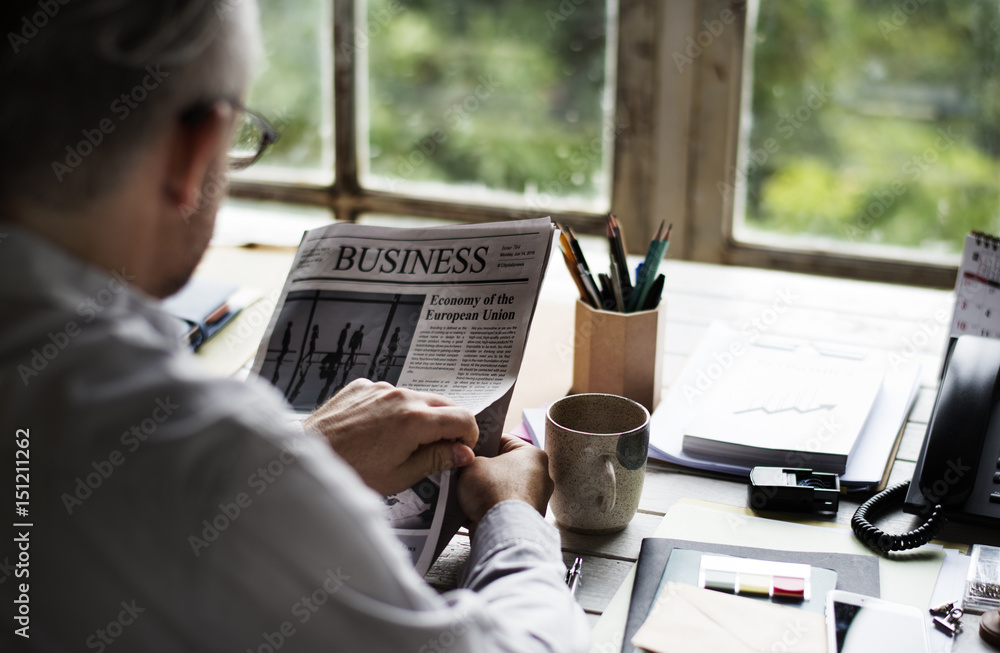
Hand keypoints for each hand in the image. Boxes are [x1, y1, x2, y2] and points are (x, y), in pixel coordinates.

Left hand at [304, 379, 478, 495]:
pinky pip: (389, 394)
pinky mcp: (361, 386)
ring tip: (400, 444)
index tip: (460, 450)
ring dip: (419, 417)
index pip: (463, 418)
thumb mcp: (400, 476)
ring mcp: (379, 387)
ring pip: (416, 398)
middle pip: (443, 404)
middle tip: (435, 450)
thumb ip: (436, 459)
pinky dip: (392, 410)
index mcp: (415, 420)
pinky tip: (376, 432)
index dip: (468, 436)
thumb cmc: (351, 473)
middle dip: (447, 425)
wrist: (305, 458)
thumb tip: (463, 452)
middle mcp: (400, 396)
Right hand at [457, 434, 552, 529]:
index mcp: (532, 454)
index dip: (481, 442)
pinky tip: (468, 508)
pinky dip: (486, 509)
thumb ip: (468, 459)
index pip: (502, 440)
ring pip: (500, 489)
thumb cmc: (495, 493)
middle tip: (462, 469)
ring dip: (482, 491)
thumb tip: (464, 462)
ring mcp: (533, 500)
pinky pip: (501, 509)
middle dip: (481, 470)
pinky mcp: (524, 520)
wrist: (502, 531)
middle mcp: (539, 477)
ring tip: (462, 490)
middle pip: (502, 466)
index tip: (467, 447)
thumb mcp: (471, 464)